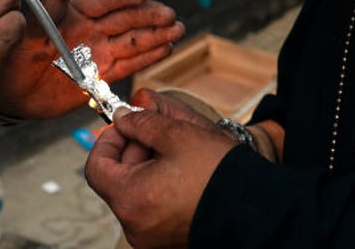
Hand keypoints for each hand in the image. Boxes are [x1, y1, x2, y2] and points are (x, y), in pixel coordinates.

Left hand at [0, 0, 184, 118]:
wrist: (6, 94)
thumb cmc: (10, 58)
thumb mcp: (25, 34)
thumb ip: (48, 13)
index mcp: (72, 14)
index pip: (103, 0)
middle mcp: (89, 30)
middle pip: (125, 19)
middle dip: (149, 16)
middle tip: (170, 15)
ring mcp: (97, 52)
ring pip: (132, 40)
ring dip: (155, 34)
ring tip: (178, 30)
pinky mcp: (100, 76)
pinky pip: (128, 63)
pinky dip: (148, 57)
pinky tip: (166, 49)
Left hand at [85, 89, 237, 247]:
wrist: (258, 208)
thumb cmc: (218, 172)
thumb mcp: (177, 134)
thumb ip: (141, 122)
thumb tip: (122, 117)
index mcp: (131, 199)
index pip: (96, 167)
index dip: (108, 140)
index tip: (126, 125)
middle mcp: (135, 225)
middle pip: (116, 179)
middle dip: (132, 150)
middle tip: (158, 132)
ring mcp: (152, 236)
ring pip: (135, 192)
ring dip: (147, 166)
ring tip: (176, 150)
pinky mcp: (168, 239)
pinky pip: (151, 207)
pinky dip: (159, 184)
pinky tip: (183, 169)